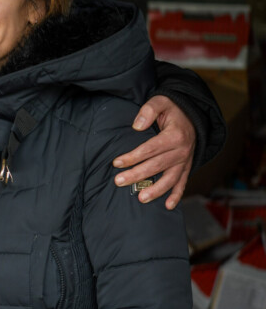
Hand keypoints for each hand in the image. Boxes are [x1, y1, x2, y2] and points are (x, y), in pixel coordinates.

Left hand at [112, 95, 194, 209]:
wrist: (193, 114)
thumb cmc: (172, 109)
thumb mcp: (160, 102)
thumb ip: (148, 111)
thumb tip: (136, 126)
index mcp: (174, 136)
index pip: (150, 149)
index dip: (132, 157)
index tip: (116, 163)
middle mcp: (182, 150)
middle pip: (156, 166)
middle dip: (137, 175)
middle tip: (119, 182)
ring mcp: (185, 160)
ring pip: (170, 179)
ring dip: (156, 190)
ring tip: (141, 198)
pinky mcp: (187, 166)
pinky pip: (183, 182)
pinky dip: (177, 195)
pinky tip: (168, 206)